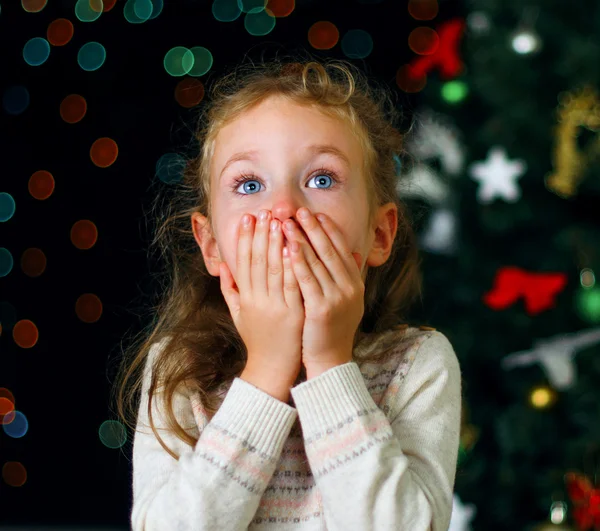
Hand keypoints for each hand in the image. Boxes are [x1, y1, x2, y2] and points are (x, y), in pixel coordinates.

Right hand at [219, 210, 304, 386]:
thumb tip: (223, 265)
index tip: (248, 219)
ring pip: (274, 270)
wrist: (271, 368)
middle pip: (258, 262)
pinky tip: (294, 249)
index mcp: (244, 298)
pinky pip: (292, 286)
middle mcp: (257, 300)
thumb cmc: (256, 339)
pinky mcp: (292, 314)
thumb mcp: (237, 313)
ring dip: (277, 244)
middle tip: (264, 212)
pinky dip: (292, 267)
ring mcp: (275, 307)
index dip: (245, 239)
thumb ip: (230, 289)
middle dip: (261, 235)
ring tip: (279, 222)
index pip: (243, 262)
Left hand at [282, 208, 364, 373]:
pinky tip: (287, 247)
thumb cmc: (331, 329)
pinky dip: (297, 261)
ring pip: (317, 262)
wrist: (330, 360)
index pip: (341, 249)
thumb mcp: (347, 301)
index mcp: (355, 284)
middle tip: (298, 210)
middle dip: (313, 228)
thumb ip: (349, 276)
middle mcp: (350, 288)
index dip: (328, 230)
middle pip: (329, 251)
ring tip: (287, 222)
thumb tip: (355, 252)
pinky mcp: (321, 309)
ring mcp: (337, 298)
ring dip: (301, 239)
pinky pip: (307, 280)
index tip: (315, 214)